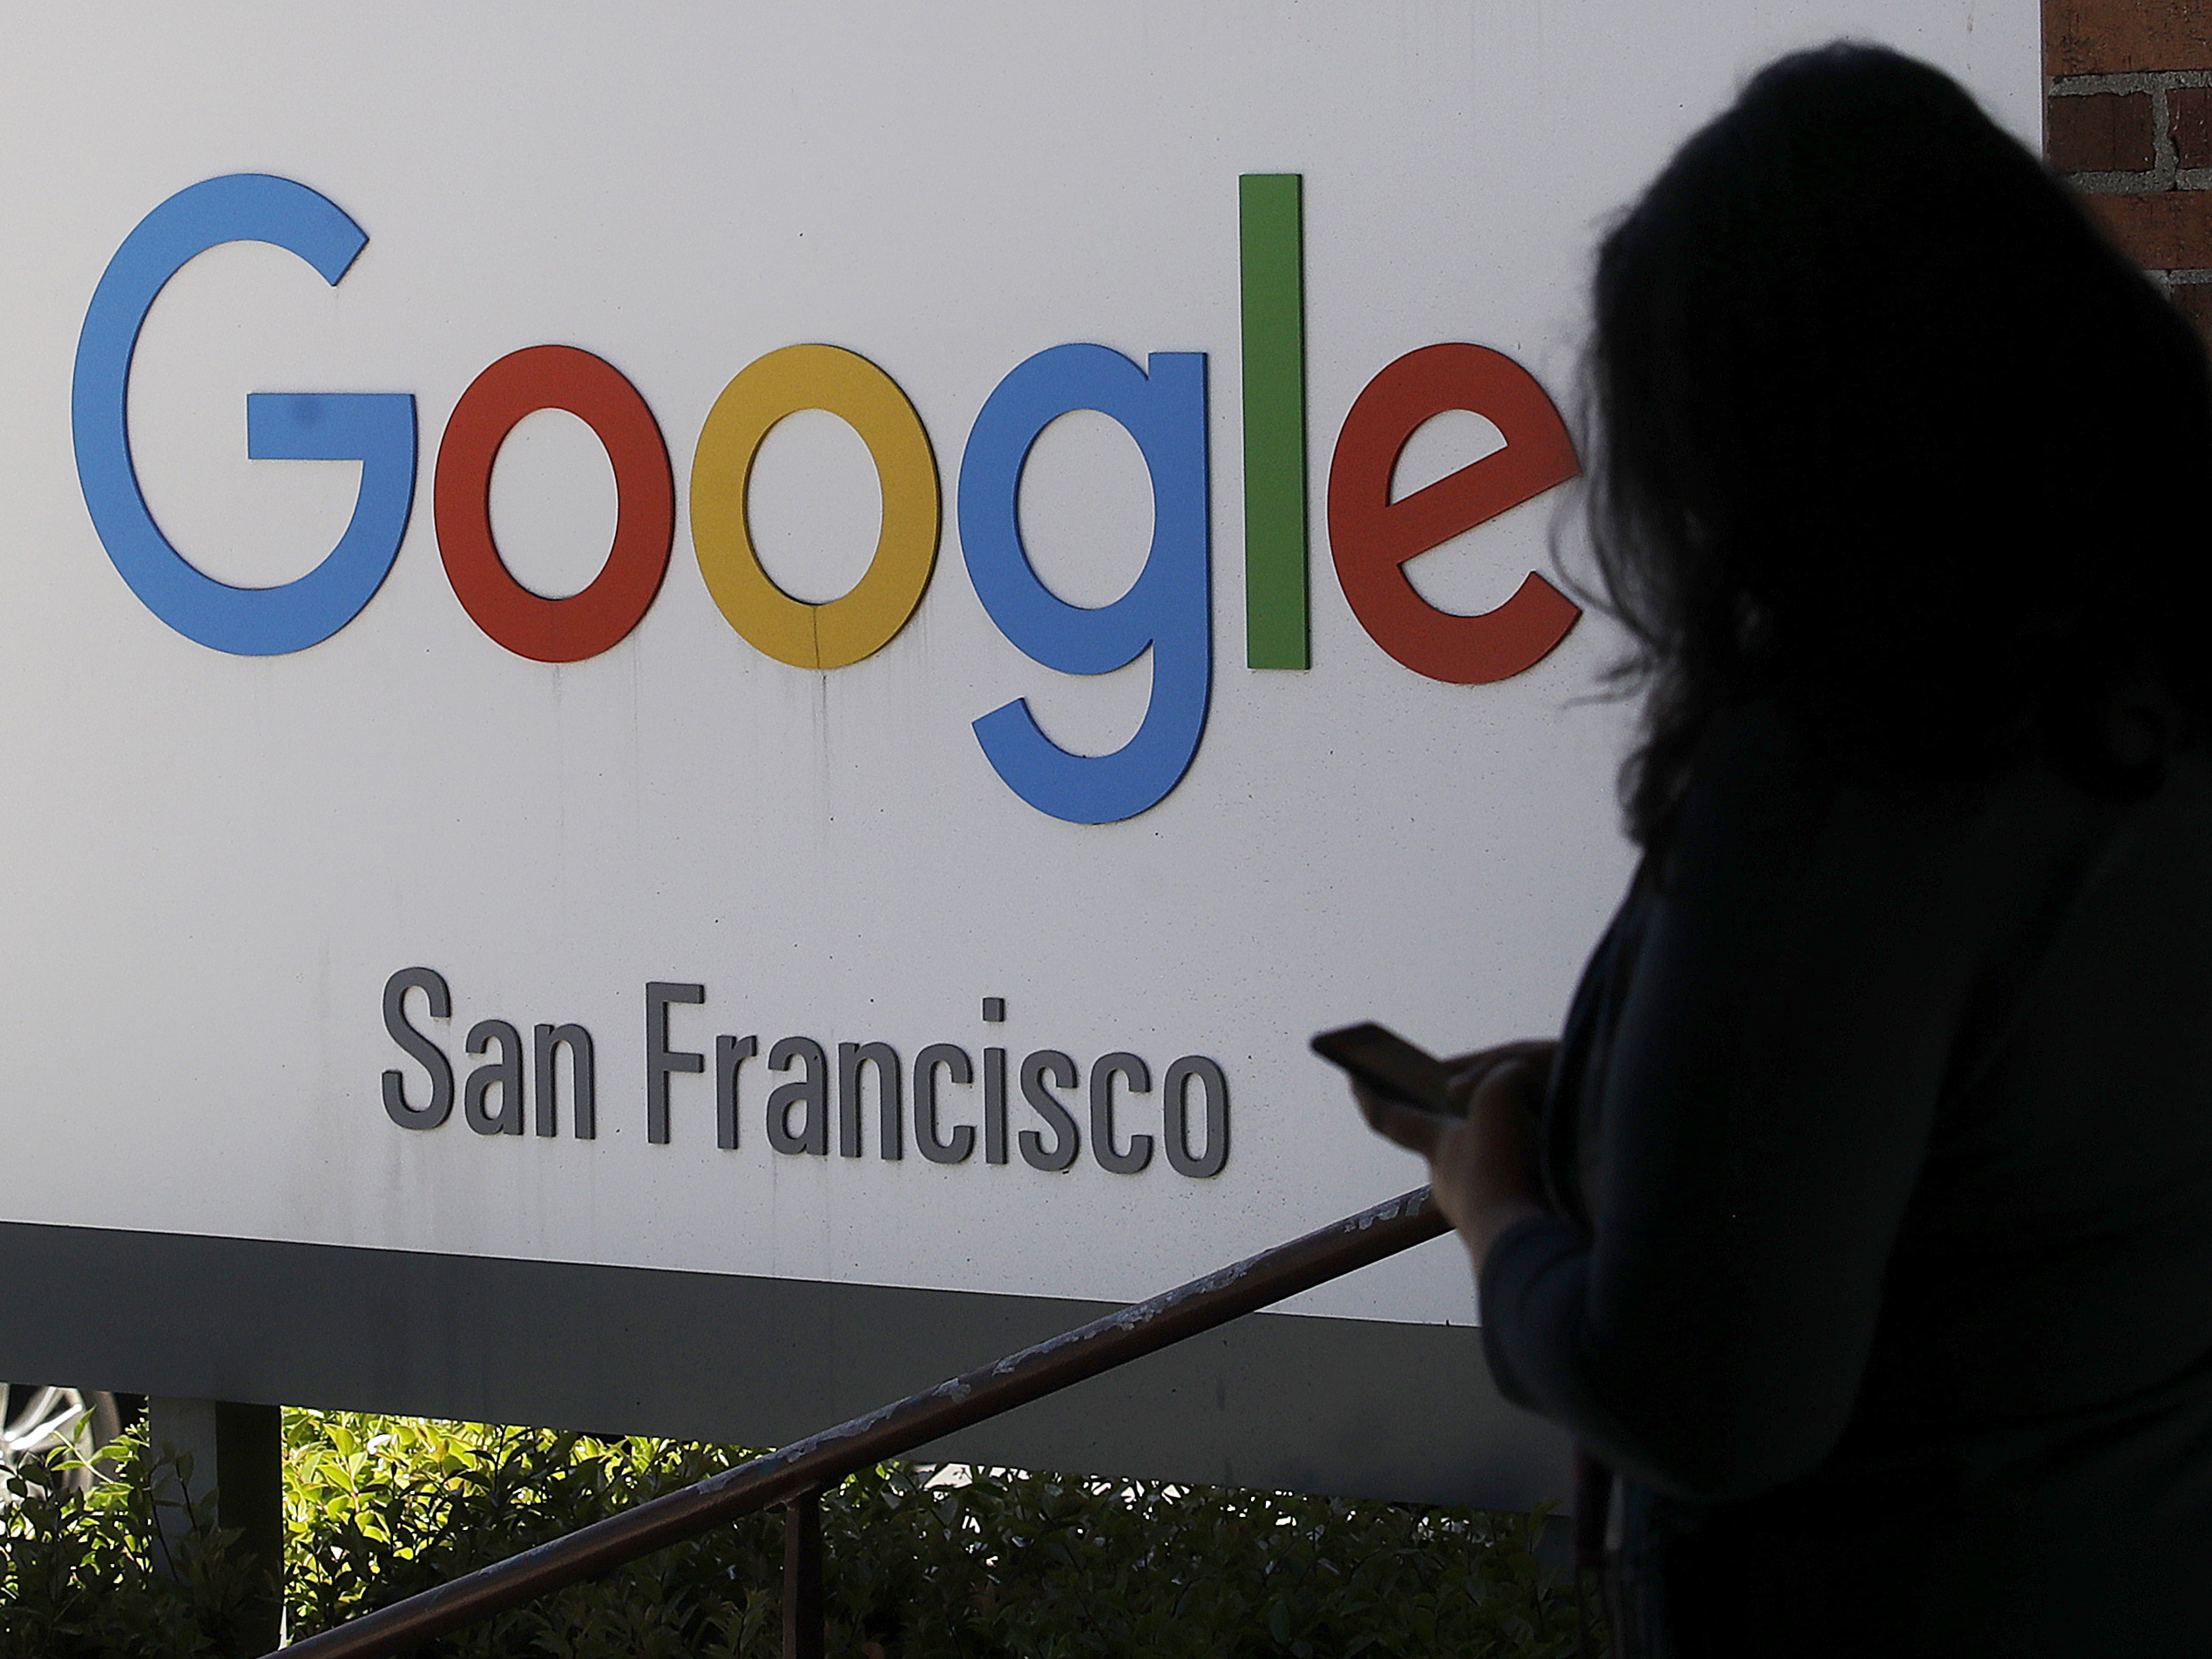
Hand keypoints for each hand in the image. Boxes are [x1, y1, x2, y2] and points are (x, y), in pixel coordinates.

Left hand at [1353, 1039, 1557, 1268]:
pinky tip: (1540, 1171)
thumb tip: (1513, 1076)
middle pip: (1437, 1142)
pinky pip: (1505, 1193)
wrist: (1524, 1241)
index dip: (1368, 1095)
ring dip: (1494, 1151)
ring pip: (1476, 1170)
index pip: (1386, 1117)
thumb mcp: (1501, 1098)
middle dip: (1448, 1121)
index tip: (1352, 1076)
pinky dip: (1517, 1177)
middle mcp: (1446, 1178)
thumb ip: (1503, 1075)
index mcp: (1435, 1145)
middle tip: (1468, 1099)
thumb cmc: (1503, 1167)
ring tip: (1525, 1132)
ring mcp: (1471, 1208)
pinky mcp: (1500, 1228)